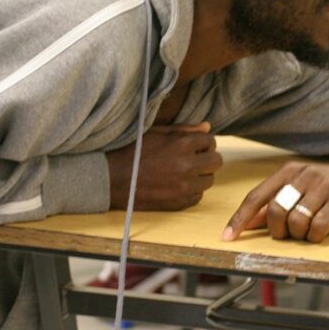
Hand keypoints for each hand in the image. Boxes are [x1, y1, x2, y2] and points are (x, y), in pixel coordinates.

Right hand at [106, 122, 222, 210]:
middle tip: (194, 158)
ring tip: (184, 171)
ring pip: (209, 180)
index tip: (194, 145)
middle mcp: (187, 166)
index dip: (203, 142)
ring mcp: (184, 187)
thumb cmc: (133, 151)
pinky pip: (198, 196)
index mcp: (182, 144)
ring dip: (200, 175)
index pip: (210, 141)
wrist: (112, 179)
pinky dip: (192, 190)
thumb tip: (207, 127)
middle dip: (207, 157)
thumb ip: (185, 129)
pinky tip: (178, 184)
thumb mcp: (157, 133)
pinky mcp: (178, 203)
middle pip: (216, 162)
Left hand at [222, 160, 328, 243]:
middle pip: (275, 212)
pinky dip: (316, 236)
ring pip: (296, 222)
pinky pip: (318, 228)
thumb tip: (246, 224)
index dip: (240, 218)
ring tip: (310, 228)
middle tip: (290, 233)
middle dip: (279, 231)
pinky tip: (322, 230)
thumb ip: (274, 204)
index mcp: (289, 171)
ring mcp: (323, 186)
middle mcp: (304, 175)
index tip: (228, 237)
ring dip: (300, 234)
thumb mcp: (300, 189)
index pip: (257, 196)